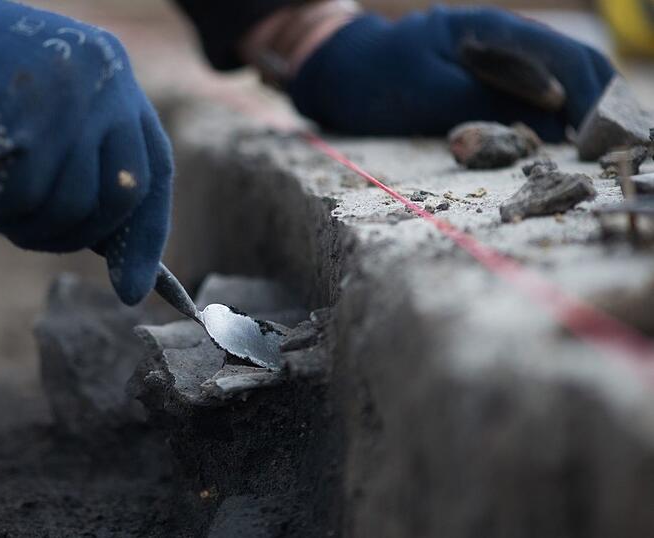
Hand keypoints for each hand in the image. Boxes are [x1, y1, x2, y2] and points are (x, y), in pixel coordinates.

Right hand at [0, 0, 172, 304]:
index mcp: (114, 75)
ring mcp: (70, 98)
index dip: (144, 237)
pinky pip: (22, 202)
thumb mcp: (38, 112)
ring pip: (70, 207)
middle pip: (120, 199)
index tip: (131, 289)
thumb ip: (79, 163)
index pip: (153, 171)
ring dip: (16, 220)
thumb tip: (113, 252)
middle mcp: (104, 80)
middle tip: (16, 225)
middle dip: (71, 234)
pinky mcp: (27, 120)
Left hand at [287, 7, 615, 141]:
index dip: (593, 100)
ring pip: (557, 84)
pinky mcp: (485, 82)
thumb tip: (555, 123)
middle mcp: (504, 39)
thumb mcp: (431, 95)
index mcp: (493, 30)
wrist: (336, 73)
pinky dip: (548, 122)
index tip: (599, 144)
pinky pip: (529, 98)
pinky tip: (555, 147)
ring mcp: (496, 59)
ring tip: (588, 156)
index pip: (567, 58)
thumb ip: (491, 104)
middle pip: (574, 67)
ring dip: (577, 117)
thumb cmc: (374, 80)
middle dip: (597, 109)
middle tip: (604, 155)